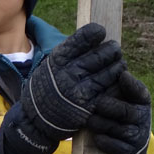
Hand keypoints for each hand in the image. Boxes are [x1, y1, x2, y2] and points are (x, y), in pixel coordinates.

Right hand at [21, 22, 125, 143]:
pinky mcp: (89, 107)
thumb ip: (69, 54)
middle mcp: (70, 74)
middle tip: (114, 50)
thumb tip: (93, 38)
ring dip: (119, 66)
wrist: (35, 121)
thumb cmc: (45, 89)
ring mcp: (80, 91)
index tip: (100, 33)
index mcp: (59, 60)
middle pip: (102, 54)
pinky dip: (116, 83)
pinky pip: (111, 90)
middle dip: (112, 49)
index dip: (97, 32)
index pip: (84, 38)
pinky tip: (116, 80)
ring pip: (111, 72)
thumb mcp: (50, 66)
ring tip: (118, 64)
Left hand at [86, 70, 150, 153]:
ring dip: (103, 125)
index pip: (140, 91)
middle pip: (127, 112)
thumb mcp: (121, 96)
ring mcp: (137, 136)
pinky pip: (117, 147)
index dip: (132, 85)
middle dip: (112, 107)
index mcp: (142, 100)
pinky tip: (96, 137)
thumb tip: (100, 57)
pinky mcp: (129, 153)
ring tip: (90, 120)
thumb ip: (113, 82)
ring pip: (119, 130)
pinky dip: (106, 142)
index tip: (122, 75)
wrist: (127, 145)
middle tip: (98, 103)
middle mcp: (143, 117)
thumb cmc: (118, 113)